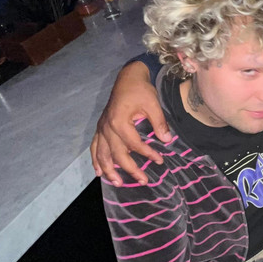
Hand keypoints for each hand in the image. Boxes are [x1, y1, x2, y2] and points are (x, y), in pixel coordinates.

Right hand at [90, 61, 169, 185]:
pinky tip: (99, 172)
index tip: (159, 160)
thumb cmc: (140, 90)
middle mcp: (107, 127)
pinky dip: (96, 160)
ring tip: (118, 183)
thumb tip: (167, 140)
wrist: (128, 78)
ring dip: (109, 170)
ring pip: (102, 154)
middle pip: (117, 154)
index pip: (134, 144)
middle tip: (143, 180)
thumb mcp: (153, 104)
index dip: (147, 154)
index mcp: (119, 121)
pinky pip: (95, 147)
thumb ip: (159, 123)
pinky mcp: (100, 127)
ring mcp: (101, 128)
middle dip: (130, 169)